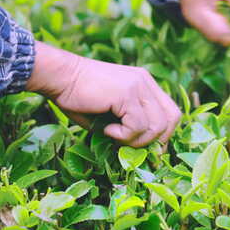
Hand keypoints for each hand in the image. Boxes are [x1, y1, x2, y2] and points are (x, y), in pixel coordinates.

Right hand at [26, 41, 181, 146]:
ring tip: (113, 135)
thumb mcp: (111, 115)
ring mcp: (139, 85)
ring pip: (156, 126)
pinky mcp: (127, 93)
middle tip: (131, 148)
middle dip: (155, 141)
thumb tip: (143, 153)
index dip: (164, 135)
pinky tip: (107, 129)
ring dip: (135, 140)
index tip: (148, 150)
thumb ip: (130, 128)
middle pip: (171, 119)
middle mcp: (146, 82)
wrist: (58, 76)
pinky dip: (123, 135)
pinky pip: (137, 126)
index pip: (171, 113)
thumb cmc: (78, 97)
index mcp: (145, 84)